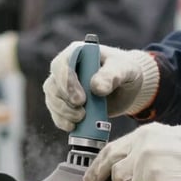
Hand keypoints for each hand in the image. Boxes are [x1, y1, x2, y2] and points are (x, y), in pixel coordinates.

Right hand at [43, 42, 158, 131]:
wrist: (128, 86)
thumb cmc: (125, 70)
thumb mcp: (124, 69)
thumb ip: (111, 75)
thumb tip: (96, 88)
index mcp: (78, 52)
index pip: (62, 65)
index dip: (67, 83)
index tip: (80, 100)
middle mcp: (66, 68)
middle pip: (53, 84)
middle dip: (64, 102)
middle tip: (81, 113)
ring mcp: (64, 86)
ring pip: (52, 100)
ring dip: (63, 113)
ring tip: (81, 119)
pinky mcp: (66, 102)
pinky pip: (57, 113)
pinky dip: (62, 121)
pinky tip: (73, 127)